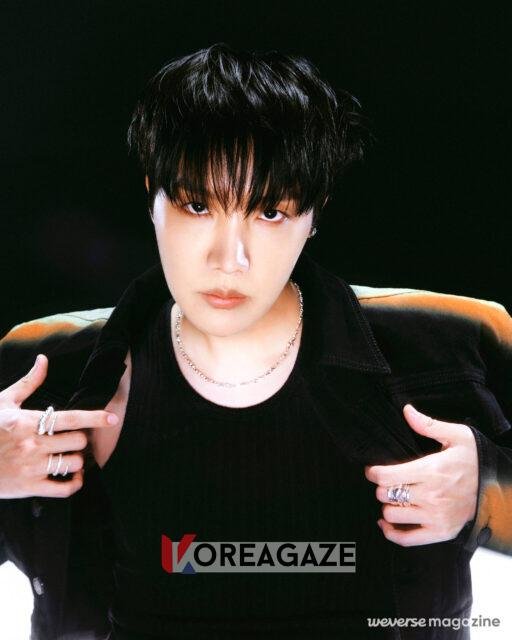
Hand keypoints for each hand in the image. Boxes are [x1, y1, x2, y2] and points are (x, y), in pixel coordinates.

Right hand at [0, 354, 118, 498]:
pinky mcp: (29, 487)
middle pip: (78, 441)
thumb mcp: (3, 402)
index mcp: (29, 422)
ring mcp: (31, 467)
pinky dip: (74, 484)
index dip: (95, 418)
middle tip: (75, 439)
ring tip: (70, 456)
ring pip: (74, 464)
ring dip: (77, 460)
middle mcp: (33, 444)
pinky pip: (63, 489)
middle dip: (81, 439)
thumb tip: (43, 359)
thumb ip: (29, 383)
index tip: (113, 418)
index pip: (71, 418)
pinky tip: (73, 477)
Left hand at [364, 404, 478, 545]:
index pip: (387, 476)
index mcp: (431, 471)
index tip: (372, 470)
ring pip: (391, 514)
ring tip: (393, 498)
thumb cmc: (475, 460)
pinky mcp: (440, 532)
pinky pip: (407, 539)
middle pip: (385, 494)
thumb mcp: (457, 436)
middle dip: (381, 486)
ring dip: (388, 505)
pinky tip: (387, 523)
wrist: (499, 487)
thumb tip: (407, 411)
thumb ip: (428, 425)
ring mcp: (435, 517)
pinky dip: (392, 533)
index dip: (373, 472)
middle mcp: (431, 496)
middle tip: (387, 482)